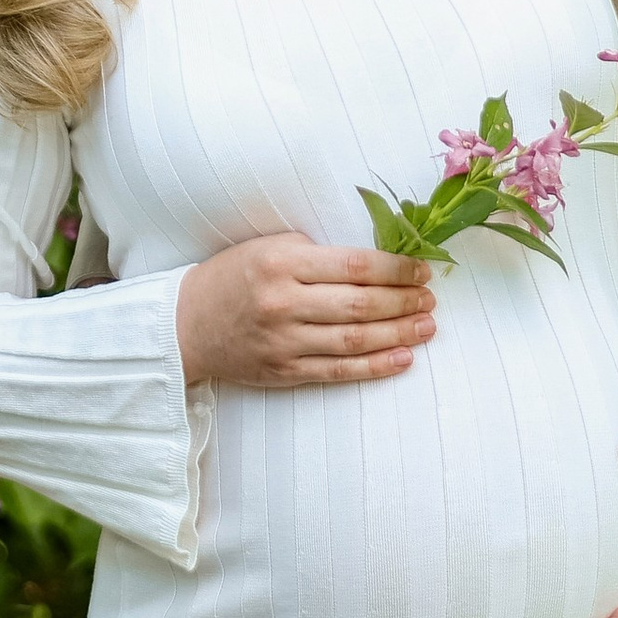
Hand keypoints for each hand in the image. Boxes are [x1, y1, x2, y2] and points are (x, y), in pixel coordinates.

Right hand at [177, 234, 435, 389]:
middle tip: (430, 299)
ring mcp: (284, 342)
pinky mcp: (284, 371)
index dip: (395, 269)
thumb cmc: (234, 276)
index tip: (421, 270)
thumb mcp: (268, 246)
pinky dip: (374, 366)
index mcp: (282, 262)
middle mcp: (283, 302)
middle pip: (360, 304)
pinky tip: (403, 358)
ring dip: (398, 334)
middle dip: (403, 302)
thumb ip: (315, 251)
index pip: (353, 265)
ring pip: (354, 340)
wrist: (187, 324)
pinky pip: (338, 371)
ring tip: (427, 326)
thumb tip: (374, 261)